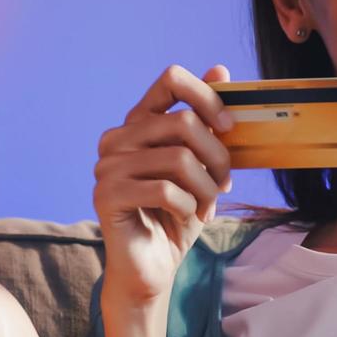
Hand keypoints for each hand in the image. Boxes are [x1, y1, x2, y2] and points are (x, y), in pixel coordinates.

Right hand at [93, 64, 233, 307]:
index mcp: (138, 123)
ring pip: (178, 158)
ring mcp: (107, 166)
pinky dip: (188, 206)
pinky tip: (187, 217)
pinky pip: (164, 190)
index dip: (207, 95)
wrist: (153, 268)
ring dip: (206, 188)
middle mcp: (117, 138)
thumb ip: (207, 120)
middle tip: (225, 185)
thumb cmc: (178, 215)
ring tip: (206, 208)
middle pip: (182, 122)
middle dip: (217, 156)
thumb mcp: (202, 165)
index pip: (170, 80)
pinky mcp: (107, 196)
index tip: (230, 127)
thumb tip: (220, 68)